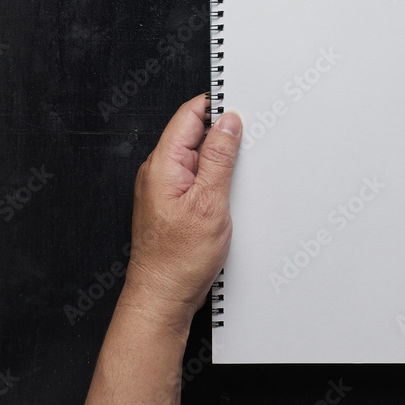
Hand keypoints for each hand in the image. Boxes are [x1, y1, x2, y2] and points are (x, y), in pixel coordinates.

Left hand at [121, 95, 241, 332]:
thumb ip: (219, 158)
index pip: (189, 115)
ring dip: (219, 161)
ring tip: (234, 180)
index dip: (216, 106)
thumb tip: (228, 123)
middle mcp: (158, 172)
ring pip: (196, 157)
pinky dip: (213, 180)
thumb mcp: (210, 202)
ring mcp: (163, 188)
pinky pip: (195, 178)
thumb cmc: (178, 260)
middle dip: (222, 135)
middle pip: (193, 133)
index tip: (241, 108)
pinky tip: (226, 195)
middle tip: (246, 147)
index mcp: (162, 164)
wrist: (163, 297)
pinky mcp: (172, 203)